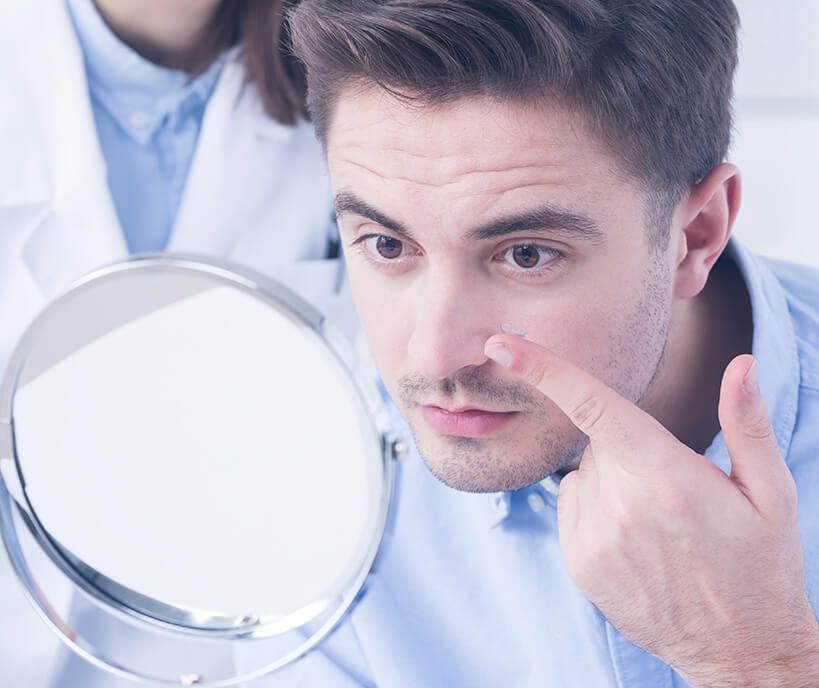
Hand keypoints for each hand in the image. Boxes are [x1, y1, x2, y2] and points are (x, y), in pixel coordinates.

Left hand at [484, 335, 818, 687]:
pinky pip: (572, 504)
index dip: (544, 369)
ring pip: (584, 473)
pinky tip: (636, 537)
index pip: (593, 406)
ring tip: (658, 519)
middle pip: (598, 441)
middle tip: (671, 487)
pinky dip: (596, 506)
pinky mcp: (578, 562)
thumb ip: (747, 423)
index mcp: (667, 478)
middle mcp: (620, 507)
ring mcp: (593, 539)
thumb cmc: (761, 564)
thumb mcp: (771, 494)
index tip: (502, 344)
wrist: (740, 649)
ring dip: (611, 479)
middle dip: (627, 446)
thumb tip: (741, 364)